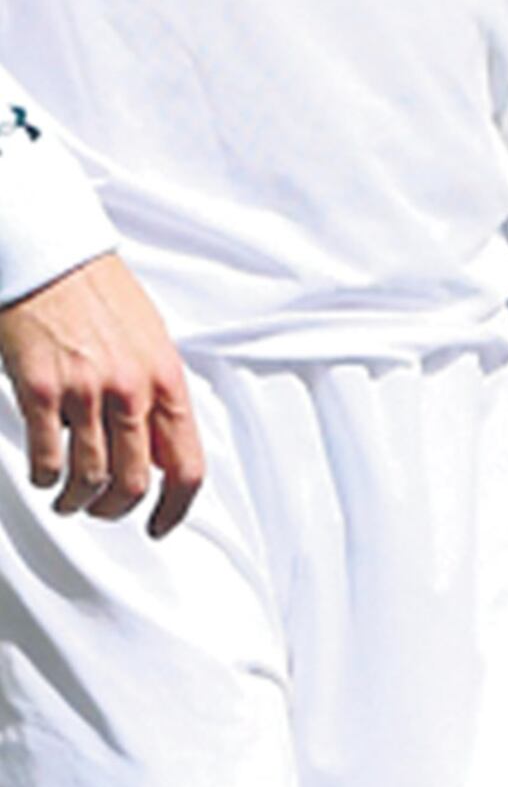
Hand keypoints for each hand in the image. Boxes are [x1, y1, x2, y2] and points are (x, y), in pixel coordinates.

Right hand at [0, 252, 203, 535]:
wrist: (54, 262)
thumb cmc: (101, 296)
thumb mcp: (151, 344)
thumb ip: (157, 397)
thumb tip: (160, 449)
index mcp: (167, 379)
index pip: (186, 463)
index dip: (176, 507)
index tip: (161, 524)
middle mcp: (133, 390)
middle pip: (134, 482)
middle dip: (116, 510)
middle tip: (102, 512)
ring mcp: (86, 392)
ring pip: (89, 477)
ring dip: (76, 500)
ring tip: (68, 499)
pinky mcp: (41, 391)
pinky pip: (47, 457)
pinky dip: (44, 478)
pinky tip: (43, 476)